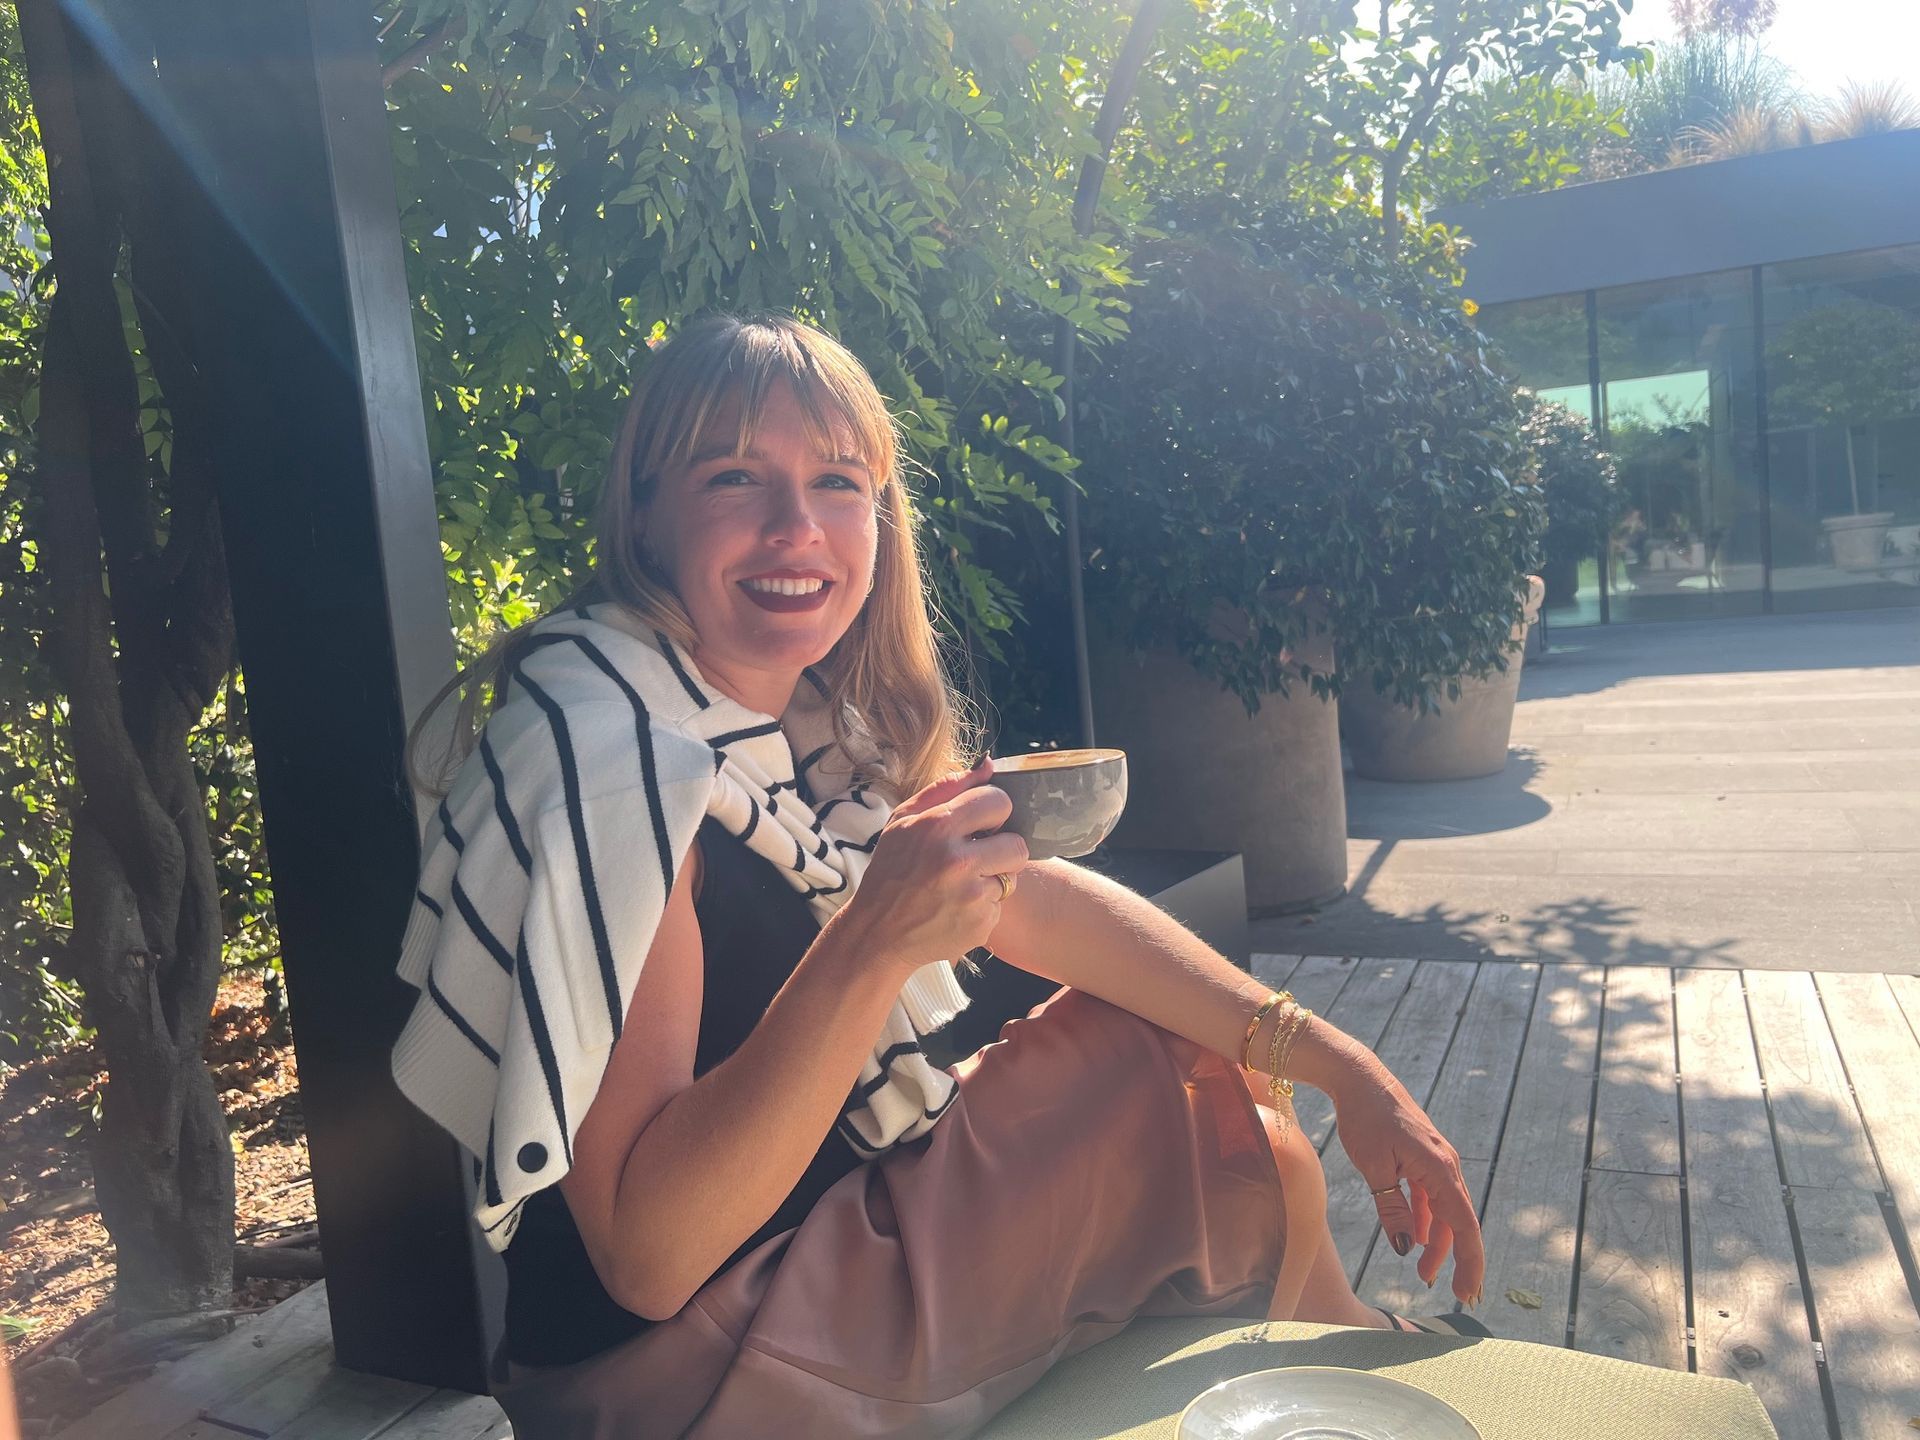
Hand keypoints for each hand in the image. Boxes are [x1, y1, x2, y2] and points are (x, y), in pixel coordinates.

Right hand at [834, 758, 1029, 974]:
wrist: (877, 934)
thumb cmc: (890, 872)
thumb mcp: (903, 822)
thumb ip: (946, 788)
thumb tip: (988, 765)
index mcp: (936, 827)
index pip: (998, 801)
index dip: (992, 813)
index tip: (980, 825)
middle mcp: (956, 861)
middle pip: (1017, 844)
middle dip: (1001, 849)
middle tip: (977, 857)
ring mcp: (970, 896)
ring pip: (1011, 877)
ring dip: (992, 879)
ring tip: (962, 885)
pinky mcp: (980, 924)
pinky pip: (999, 906)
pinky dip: (982, 908)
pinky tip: (955, 909)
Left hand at [1329, 1055, 1485, 1306]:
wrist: (1359, 1078)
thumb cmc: (1364, 1119)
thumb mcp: (1374, 1169)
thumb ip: (1393, 1210)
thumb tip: (1409, 1248)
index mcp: (1439, 1169)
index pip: (1464, 1226)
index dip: (1469, 1263)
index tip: (1467, 1293)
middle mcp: (1446, 1165)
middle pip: (1458, 1222)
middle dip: (1454, 1259)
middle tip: (1449, 1293)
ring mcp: (1436, 1160)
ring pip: (1444, 1210)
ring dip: (1437, 1241)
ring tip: (1422, 1270)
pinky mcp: (1424, 1156)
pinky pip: (1432, 1194)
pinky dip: (1427, 1217)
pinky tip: (1418, 1236)